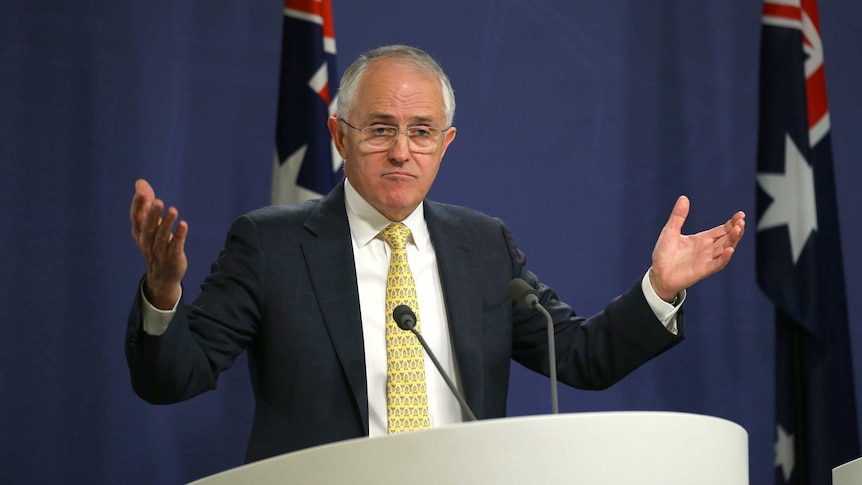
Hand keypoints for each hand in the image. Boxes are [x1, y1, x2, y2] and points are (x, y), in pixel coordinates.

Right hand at [130, 179, 187, 309]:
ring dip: (167, 223)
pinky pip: (175, 246)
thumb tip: (140, 182)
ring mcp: (159, 251)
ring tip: (173, 210)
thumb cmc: (154, 245)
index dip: (138, 205)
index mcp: (139, 233)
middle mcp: (147, 242)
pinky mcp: (173, 258)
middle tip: (158, 201)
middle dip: (152, 214)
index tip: (141, 191)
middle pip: (148, 227)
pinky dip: (179, 236)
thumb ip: (146, 204)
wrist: (161, 276)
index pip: (136, 218)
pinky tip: (184, 225)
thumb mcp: (149, 225)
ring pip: (162, 237)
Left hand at [649, 195, 744, 301]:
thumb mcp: (670, 231)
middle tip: (741, 221)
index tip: (741, 215)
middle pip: (726, 238)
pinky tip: (730, 250)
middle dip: (735, 230)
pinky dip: (724, 258)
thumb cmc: (664, 254)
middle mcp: (707, 249)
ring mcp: (706, 260)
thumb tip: (683, 197)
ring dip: (732, 240)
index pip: (721, 230)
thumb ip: (678, 216)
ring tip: (738, 230)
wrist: (657, 274)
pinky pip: (717, 264)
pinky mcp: (703, 270)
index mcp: (702, 240)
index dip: (731, 223)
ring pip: (725, 249)